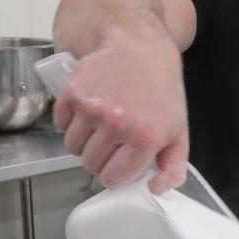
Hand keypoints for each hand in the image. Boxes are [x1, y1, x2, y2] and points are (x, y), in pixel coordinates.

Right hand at [52, 35, 187, 192]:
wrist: (140, 48)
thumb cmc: (161, 91)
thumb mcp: (178, 130)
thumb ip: (173, 167)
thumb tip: (156, 190)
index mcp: (145, 138)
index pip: (112, 178)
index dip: (114, 174)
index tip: (118, 163)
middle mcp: (117, 124)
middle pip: (90, 164)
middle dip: (99, 158)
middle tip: (111, 140)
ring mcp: (93, 108)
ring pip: (72, 147)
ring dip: (82, 141)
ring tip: (99, 124)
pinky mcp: (73, 91)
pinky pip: (60, 124)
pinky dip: (69, 121)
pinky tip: (87, 110)